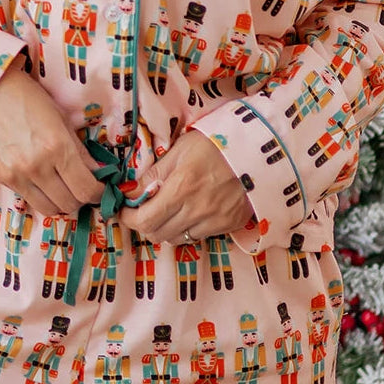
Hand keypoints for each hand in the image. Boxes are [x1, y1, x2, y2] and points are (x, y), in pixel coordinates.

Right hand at [0, 58, 104, 217]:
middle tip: (82, 186)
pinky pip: (30, 199)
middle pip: (70, 203)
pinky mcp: (2, 178)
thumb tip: (98, 172)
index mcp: (58, 146)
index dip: (99, 193)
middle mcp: (39, 166)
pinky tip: (44, 182)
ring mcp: (18, 175)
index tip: (101, 189)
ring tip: (63, 188)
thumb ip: (80, 150)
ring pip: (50, 209)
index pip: (86, 188)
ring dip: (62, 202)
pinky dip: (42, 196)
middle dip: (82, 198)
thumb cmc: (27, 98)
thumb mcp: (61, 118)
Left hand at [118, 130, 253, 243]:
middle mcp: (197, 210)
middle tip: (144, 210)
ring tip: (169, 210)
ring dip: (166, 228)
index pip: (145, 220)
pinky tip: (192, 211)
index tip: (125, 211)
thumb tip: (130, 192)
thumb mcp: (180, 150)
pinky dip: (188, 228)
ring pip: (177, 239)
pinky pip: (198, 236)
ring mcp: (215, 221)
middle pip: (158, 234)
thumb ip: (154, 174)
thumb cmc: (215, 144)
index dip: (129, 218)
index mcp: (182, 188)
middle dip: (145, 224)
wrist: (257, 149)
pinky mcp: (229, 225)